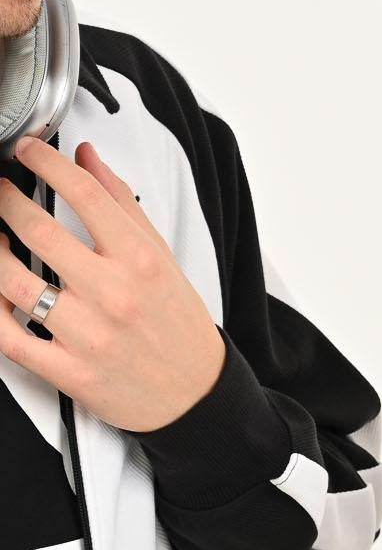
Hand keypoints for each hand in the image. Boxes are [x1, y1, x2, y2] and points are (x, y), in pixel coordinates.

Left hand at [0, 132, 226, 431]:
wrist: (195, 397)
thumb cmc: (179, 328)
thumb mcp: (162, 258)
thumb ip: (121, 205)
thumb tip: (86, 159)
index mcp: (140, 263)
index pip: (85, 195)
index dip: (46, 163)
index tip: (27, 152)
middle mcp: (114, 296)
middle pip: (39, 232)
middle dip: (6, 201)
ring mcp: (88, 337)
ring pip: (13, 282)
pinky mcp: (70, 373)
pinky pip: (10, 338)